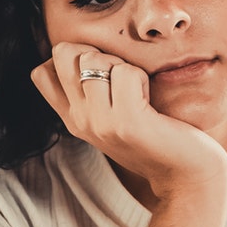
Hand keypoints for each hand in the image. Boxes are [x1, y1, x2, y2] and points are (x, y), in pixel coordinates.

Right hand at [31, 42, 226, 199]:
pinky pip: (125, 72)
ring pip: (93, 59)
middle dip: (95, 53)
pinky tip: (150, 102)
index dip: (70, 59)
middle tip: (121, 80)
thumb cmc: (156, 138)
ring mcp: (100, 123)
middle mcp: (80, 122)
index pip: (41, 73)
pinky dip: (142, 78)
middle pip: (63, 53)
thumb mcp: (113, 117)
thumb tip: (78, 52)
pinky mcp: (125, 122)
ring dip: (121, 65)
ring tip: (138, 94)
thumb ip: (91, 93)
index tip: (102, 77)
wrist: (185, 175)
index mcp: (73, 119)